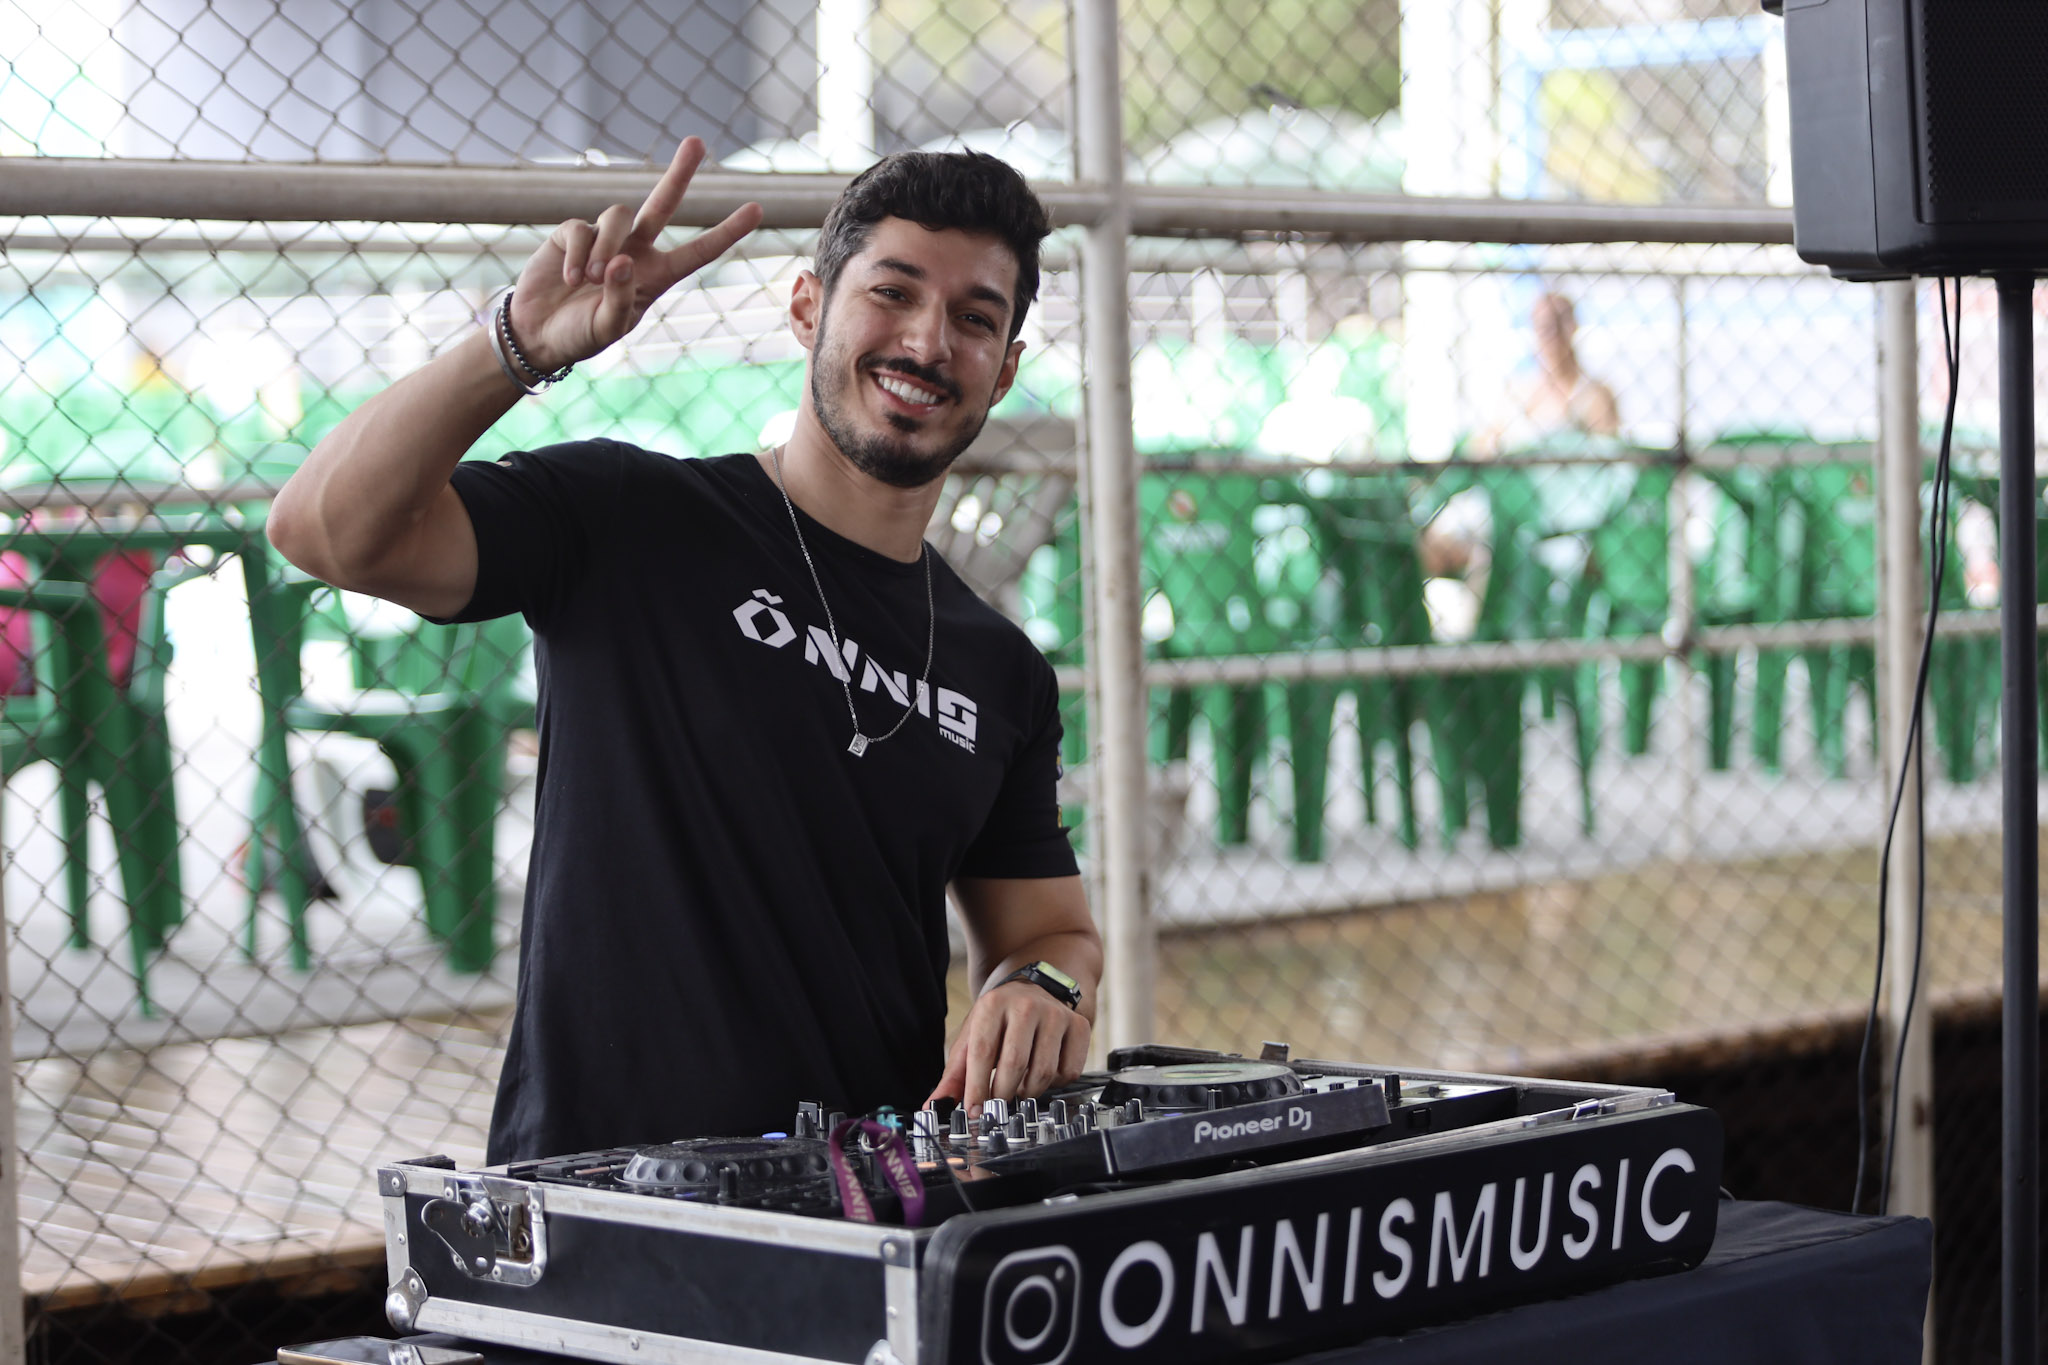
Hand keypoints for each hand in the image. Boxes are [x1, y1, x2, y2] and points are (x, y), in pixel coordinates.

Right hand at [507, 136, 761, 374]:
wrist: (538, 334)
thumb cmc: (579, 335)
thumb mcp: (607, 327)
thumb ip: (621, 298)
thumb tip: (623, 261)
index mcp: (655, 276)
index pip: (698, 251)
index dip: (727, 232)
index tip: (757, 209)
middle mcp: (634, 251)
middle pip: (662, 205)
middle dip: (679, 173)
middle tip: (696, 141)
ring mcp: (604, 239)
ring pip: (618, 215)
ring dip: (607, 247)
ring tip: (591, 280)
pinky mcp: (571, 234)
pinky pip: (581, 229)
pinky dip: (579, 253)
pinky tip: (570, 277)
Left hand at [926, 981, 1090, 1116]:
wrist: (1034, 991)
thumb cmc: (999, 1020)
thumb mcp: (971, 1038)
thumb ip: (954, 1075)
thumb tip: (934, 1105)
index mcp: (993, 1004)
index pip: (983, 1052)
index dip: (977, 1087)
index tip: (974, 1110)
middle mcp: (1027, 1005)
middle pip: (1015, 1065)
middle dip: (1002, 1094)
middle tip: (997, 1106)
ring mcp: (1056, 1015)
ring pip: (1044, 1073)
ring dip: (1028, 1092)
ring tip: (1018, 1087)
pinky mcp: (1079, 1027)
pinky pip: (1068, 1072)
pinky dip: (1054, 1084)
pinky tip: (1042, 1073)